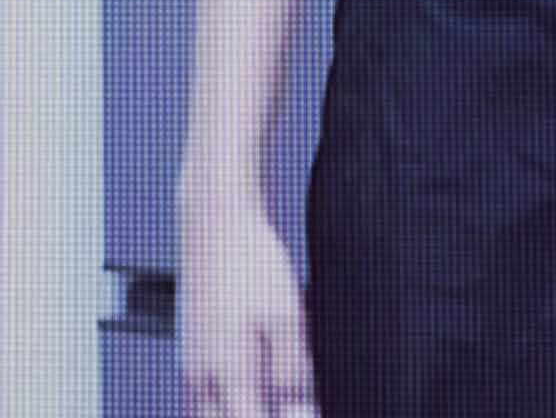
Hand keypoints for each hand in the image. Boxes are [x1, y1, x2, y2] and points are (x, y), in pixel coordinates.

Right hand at [177, 183, 321, 417]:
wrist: (215, 217)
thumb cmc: (250, 259)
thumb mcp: (286, 316)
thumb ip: (292, 375)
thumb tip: (303, 417)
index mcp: (229, 376)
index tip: (303, 413)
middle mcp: (202, 381)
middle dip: (259, 417)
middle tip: (292, 404)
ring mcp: (191, 369)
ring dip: (241, 411)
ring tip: (276, 396)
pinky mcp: (191, 354)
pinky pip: (204, 402)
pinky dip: (228, 405)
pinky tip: (249, 389)